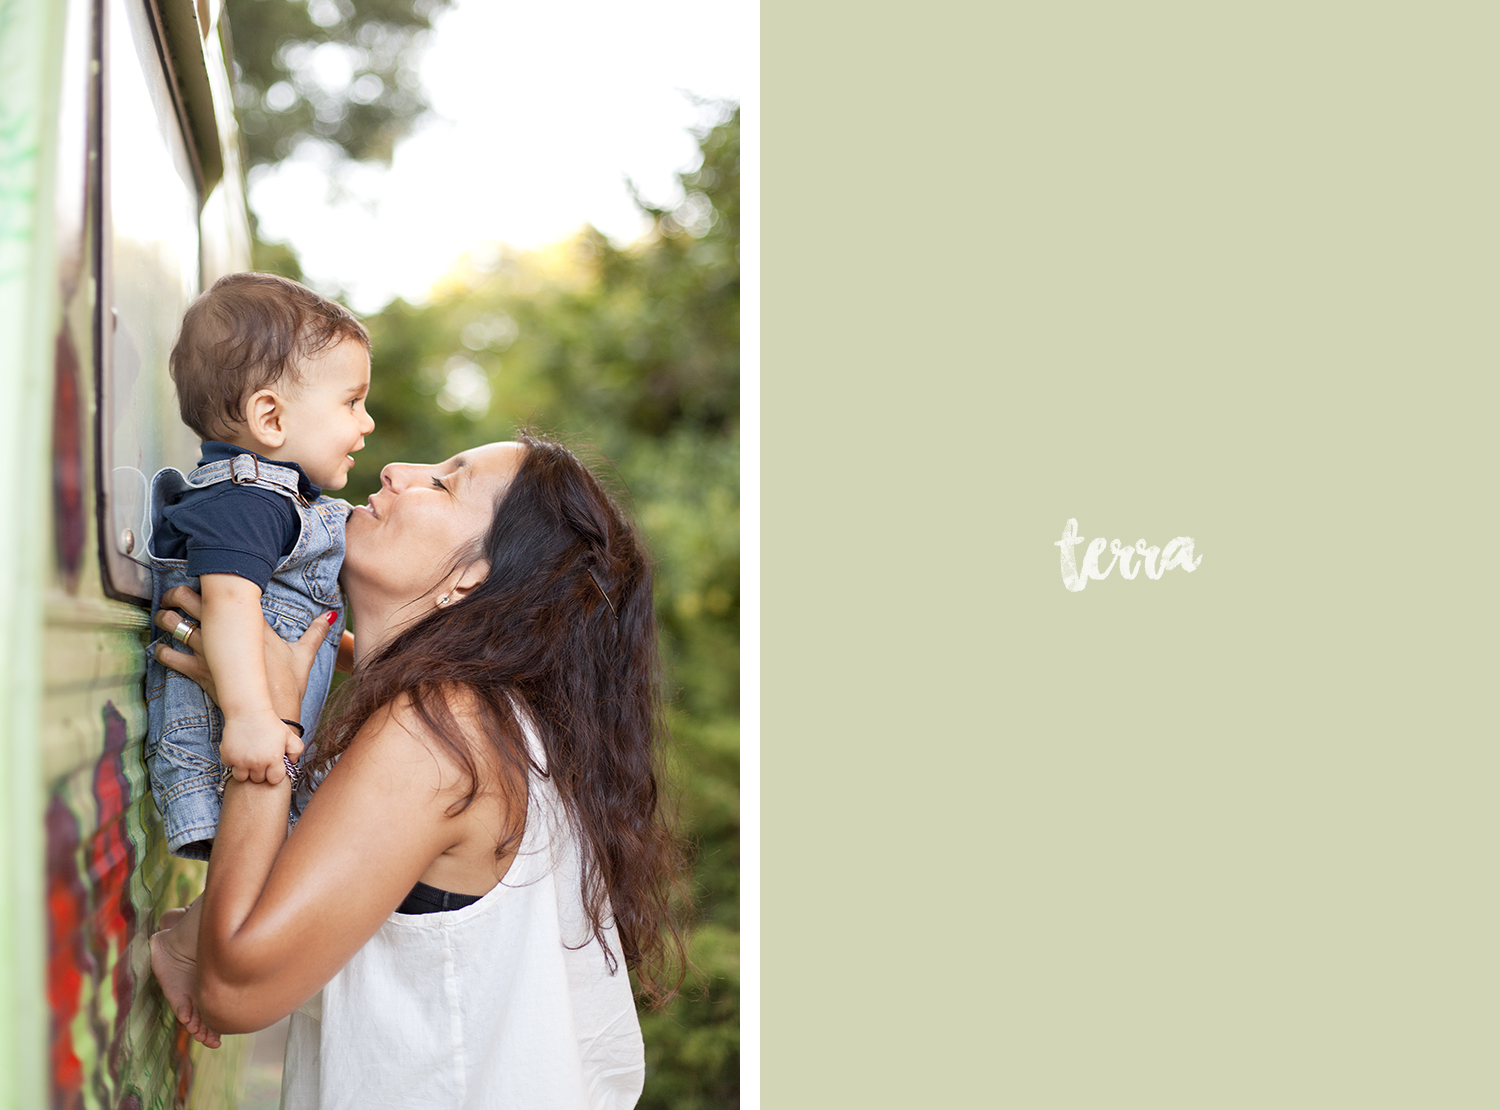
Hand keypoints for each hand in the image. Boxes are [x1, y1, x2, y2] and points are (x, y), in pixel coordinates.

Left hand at [154, 586, 337, 721]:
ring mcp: (209, 652)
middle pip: (192, 601)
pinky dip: (161, 651)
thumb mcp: (303, 655)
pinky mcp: (199, 671)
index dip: (210, 584)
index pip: (226, 595)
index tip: (205, 580)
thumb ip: (315, 632)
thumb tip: (330, 615)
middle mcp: (227, 634)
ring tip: (162, 616)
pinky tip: (160, 649)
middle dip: (178, 594)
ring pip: (175, 624)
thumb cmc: (287, 686)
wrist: (270, 715)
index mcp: (251, 625)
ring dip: (165, 618)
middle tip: (173, 595)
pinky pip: (169, 656)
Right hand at [218, 712, 301, 784]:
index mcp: (273, 759)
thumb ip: (296, 750)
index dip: (274, 774)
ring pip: (242, 777)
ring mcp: (240, 761)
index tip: (272, 767)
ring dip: (245, 770)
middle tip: (260, 759)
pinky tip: (238, 751)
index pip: (275, 779)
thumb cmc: (269, 722)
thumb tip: (292, 762)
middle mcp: (257, 762)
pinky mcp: (227, 756)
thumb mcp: (288, 734)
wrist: (248, 711)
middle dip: (260, 772)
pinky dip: (233, 761)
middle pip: (258, 779)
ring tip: (248, 759)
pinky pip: (229, 766)